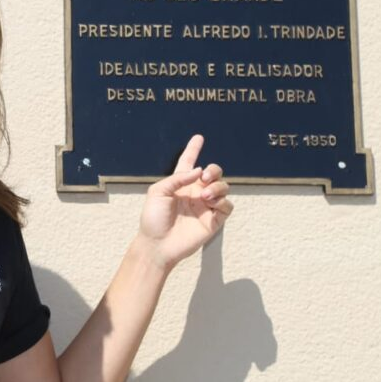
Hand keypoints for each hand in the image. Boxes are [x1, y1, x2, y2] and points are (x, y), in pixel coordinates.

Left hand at [136, 135, 232, 270]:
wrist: (158, 244)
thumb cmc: (153, 218)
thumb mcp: (158, 192)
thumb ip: (178, 178)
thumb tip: (199, 171)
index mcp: (180, 184)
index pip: (188, 163)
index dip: (193, 149)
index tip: (199, 137)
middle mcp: (194, 192)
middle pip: (213, 173)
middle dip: (214, 170)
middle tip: (204, 178)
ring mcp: (205, 206)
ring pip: (224, 187)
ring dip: (217, 187)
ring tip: (205, 196)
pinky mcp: (214, 220)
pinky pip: (227, 206)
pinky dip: (223, 201)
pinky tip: (211, 204)